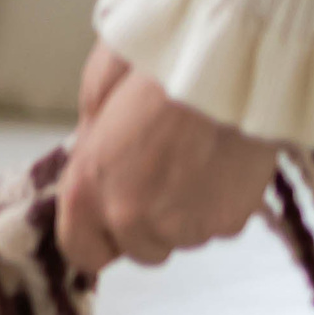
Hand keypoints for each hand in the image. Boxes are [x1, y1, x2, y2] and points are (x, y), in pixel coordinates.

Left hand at [58, 45, 279, 274]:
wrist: (231, 61)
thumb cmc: (160, 66)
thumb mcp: (97, 94)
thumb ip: (90, 138)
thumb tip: (94, 152)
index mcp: (85, 190)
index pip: (82, 252)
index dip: (99, 236)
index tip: (112, 218)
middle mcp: (129, 218)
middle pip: (140, 249)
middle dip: (148, 221)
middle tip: (164, 175)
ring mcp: (183, 226)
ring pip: (183, 238)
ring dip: (188, 213)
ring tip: (199, 163)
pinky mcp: (230, 220)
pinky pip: (222, 226)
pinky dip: (224, 203)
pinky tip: (225, 165)